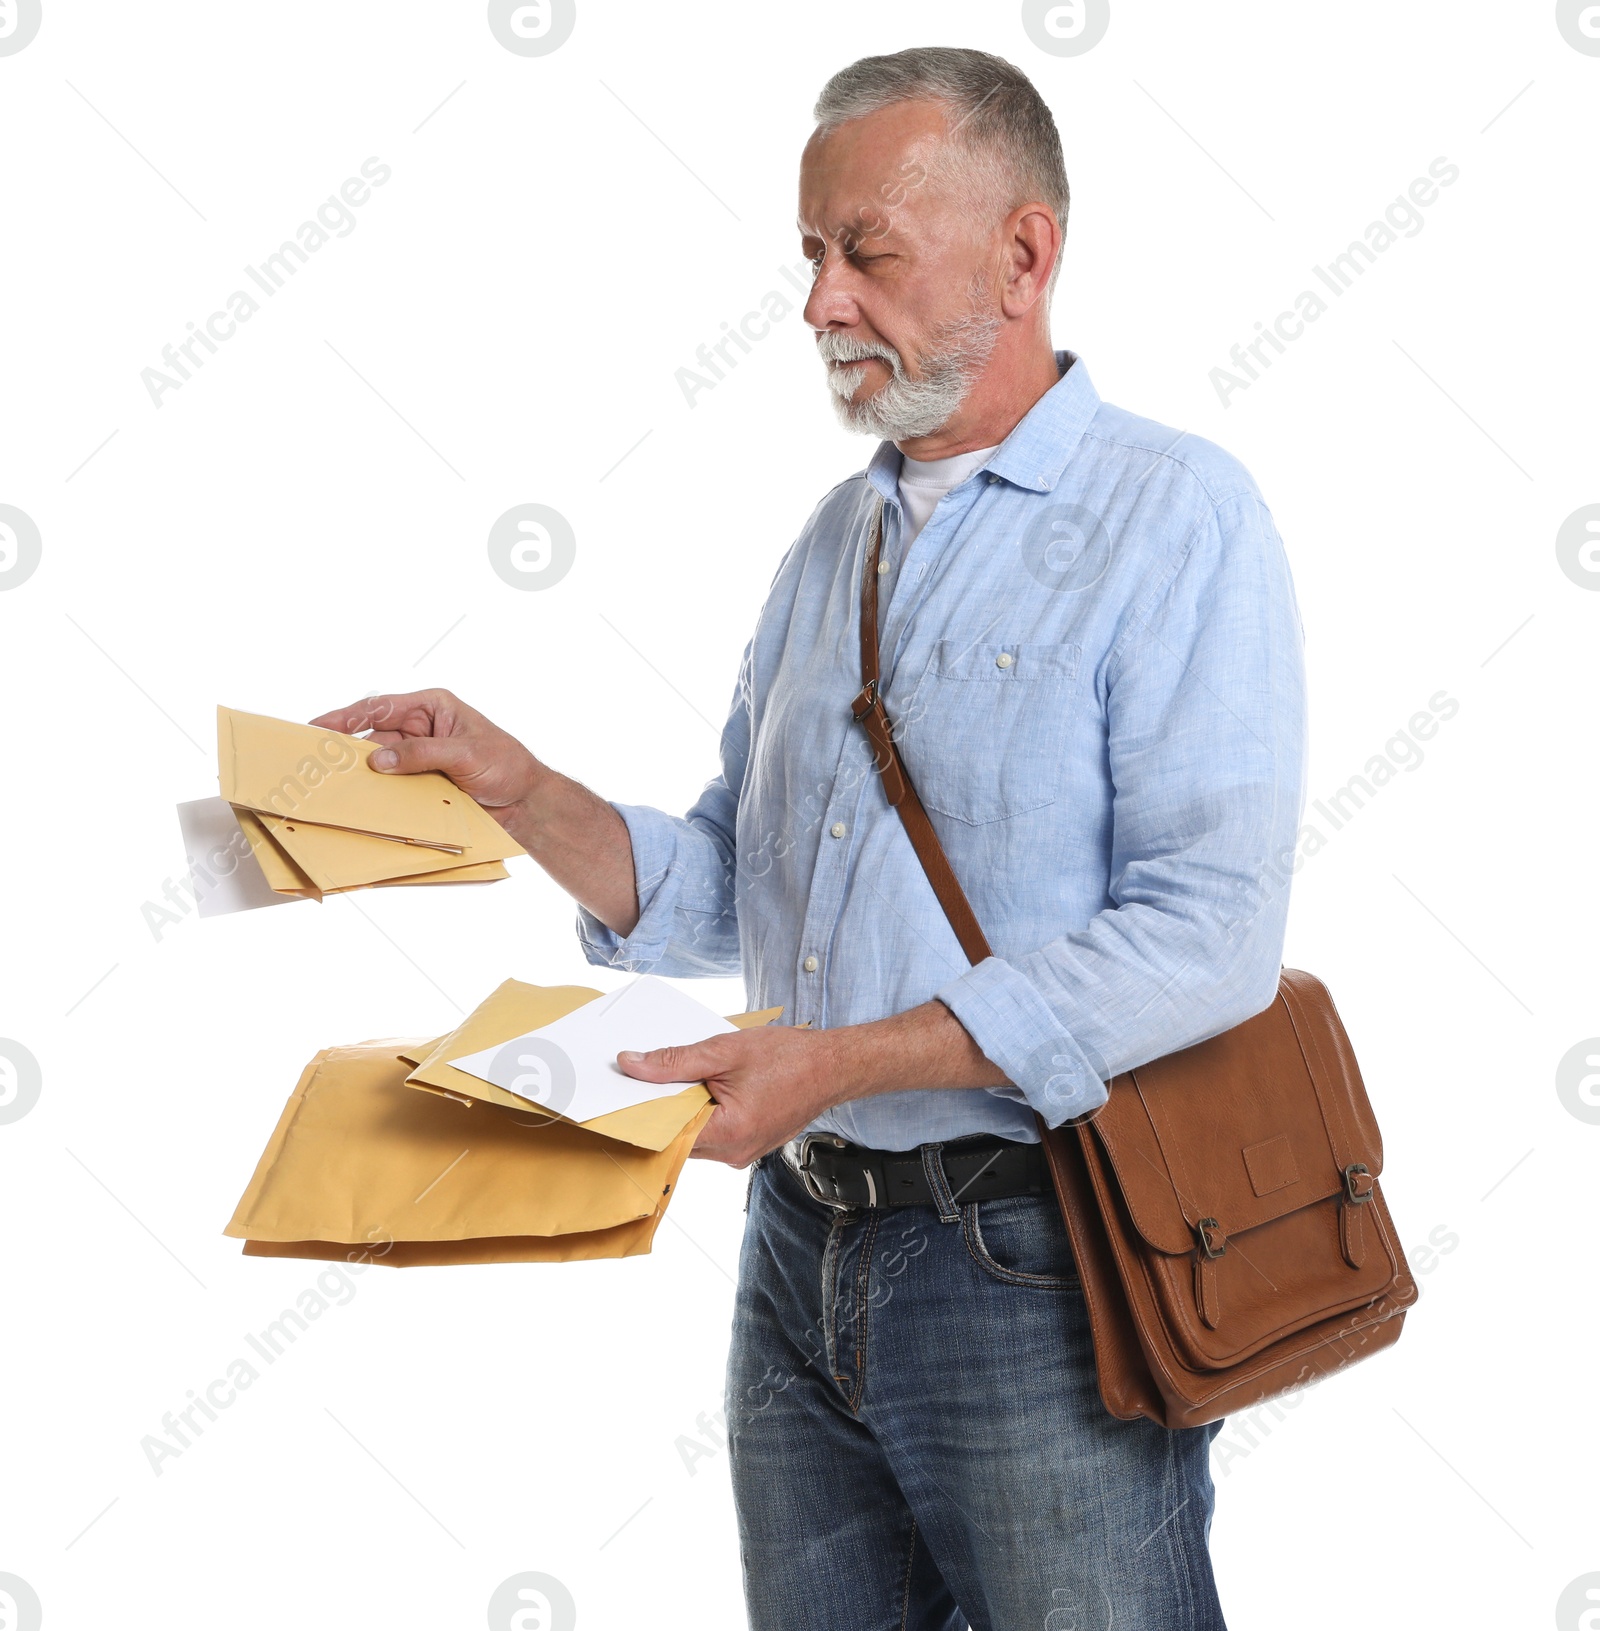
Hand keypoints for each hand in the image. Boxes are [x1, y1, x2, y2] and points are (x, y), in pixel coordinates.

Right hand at [310, 689, 541, 827]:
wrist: (526, 803)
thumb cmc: (507, 766)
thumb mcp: (466, 754)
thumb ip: (422, 754)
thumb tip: (378, 760)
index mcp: (432, 707)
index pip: (380, 707)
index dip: (346, 716)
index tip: (318, 726)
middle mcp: (421, 729)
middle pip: (373, 736)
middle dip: (348, 749)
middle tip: (317, 763)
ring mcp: (420, 758)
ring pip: (380, 765)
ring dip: (363, 775)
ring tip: (334, 785)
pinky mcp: (421, 783)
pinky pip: (393, 787)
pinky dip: (379, 794)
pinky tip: (362, 802)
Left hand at [618, 1026, 842, 1167]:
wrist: (833, 1067)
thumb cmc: (788, 1057)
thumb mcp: (725, 1050)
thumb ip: (674, 1060)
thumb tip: (631, 1064)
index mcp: (728, 1134)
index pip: (666, 1133)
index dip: (640, 1112)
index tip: (619, 1094)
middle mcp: (733, 1154)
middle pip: (677, 1137)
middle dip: (660, 1107)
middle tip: (641, 1077)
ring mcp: (742, 1154)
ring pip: (693, 1136)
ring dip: (683, 1109)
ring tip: (680, 1077)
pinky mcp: (748, 1146)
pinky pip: (712, 1134)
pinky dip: (702, 1112)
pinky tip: (703, 1087)